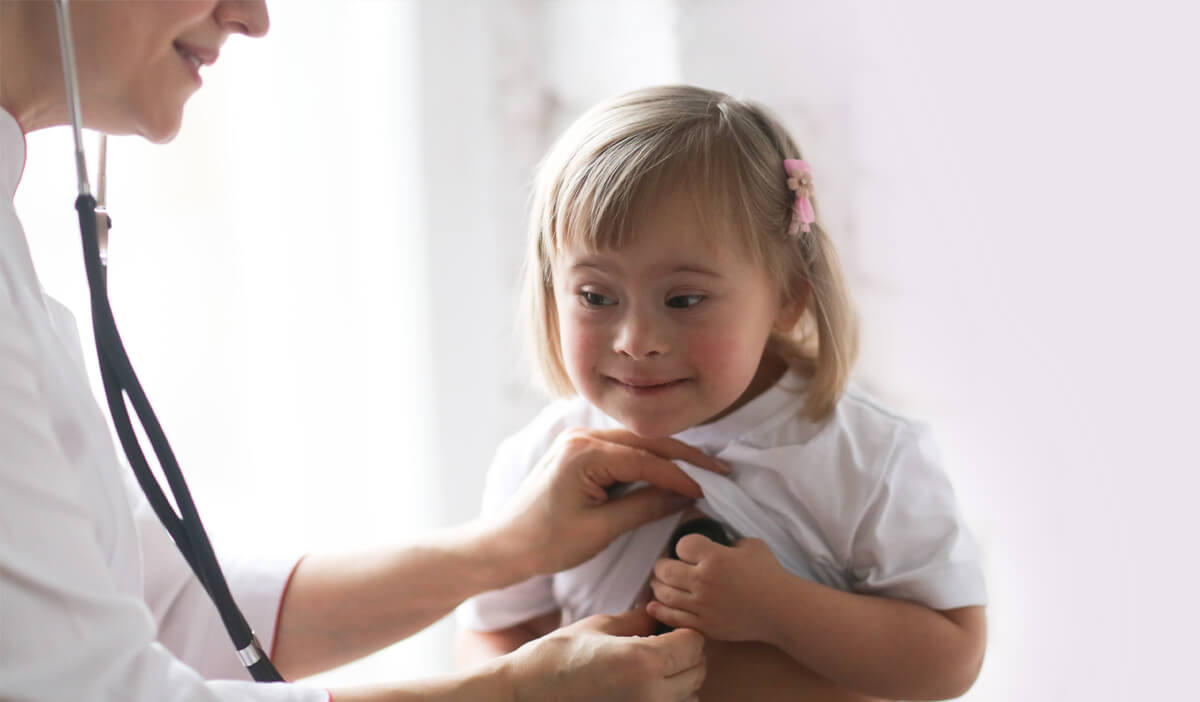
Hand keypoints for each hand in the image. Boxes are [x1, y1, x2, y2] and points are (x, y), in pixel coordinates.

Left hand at [492, 428, 729, 574]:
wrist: (505, 545)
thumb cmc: (545, 542)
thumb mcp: (601, 529)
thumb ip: (644, 507)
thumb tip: (684, 496)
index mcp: (584, 453)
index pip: (646, 460)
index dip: (680, 476)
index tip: (707, 491)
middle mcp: (581, 438)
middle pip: (645, 441)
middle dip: (683, 456)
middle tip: (718, 469)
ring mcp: (577, 442)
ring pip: (635, 444)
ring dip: (666, 457)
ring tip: (700, 469)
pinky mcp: (577, 452)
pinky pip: (621, 451)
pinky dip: (646, 461)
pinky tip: (667, 472)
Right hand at [503, 608, 706, 701]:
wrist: (524, 696)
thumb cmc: (555, 659)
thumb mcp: (597, 628)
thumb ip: (636, 620)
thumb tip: (658, 611)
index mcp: (642, 662)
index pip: (695, 644)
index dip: (685, 632)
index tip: (669, 627)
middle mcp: (651, 695)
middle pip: (697, 671)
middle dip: (685, 655)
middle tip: (662, 644)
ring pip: (689, 696)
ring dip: (679, 680)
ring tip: (651, 669)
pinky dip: (666, 699)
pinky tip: (642, 687)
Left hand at [647, 535, 788, 642]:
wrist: (781, 610)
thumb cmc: (770, 574)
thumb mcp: (751, 545)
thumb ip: (728, 542)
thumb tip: (714, 545)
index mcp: (715, 558)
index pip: (682, 545)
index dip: (684, 546)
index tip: (689, 550)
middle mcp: (703, 581)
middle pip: (666, 569)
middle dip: (662, 565)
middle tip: (663, 566)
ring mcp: (702, 605)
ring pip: (666, 594)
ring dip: (658, 586)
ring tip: (658, 583)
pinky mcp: (704, 625)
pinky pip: (674, 618)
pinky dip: (660, 611)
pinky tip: (653, 606)